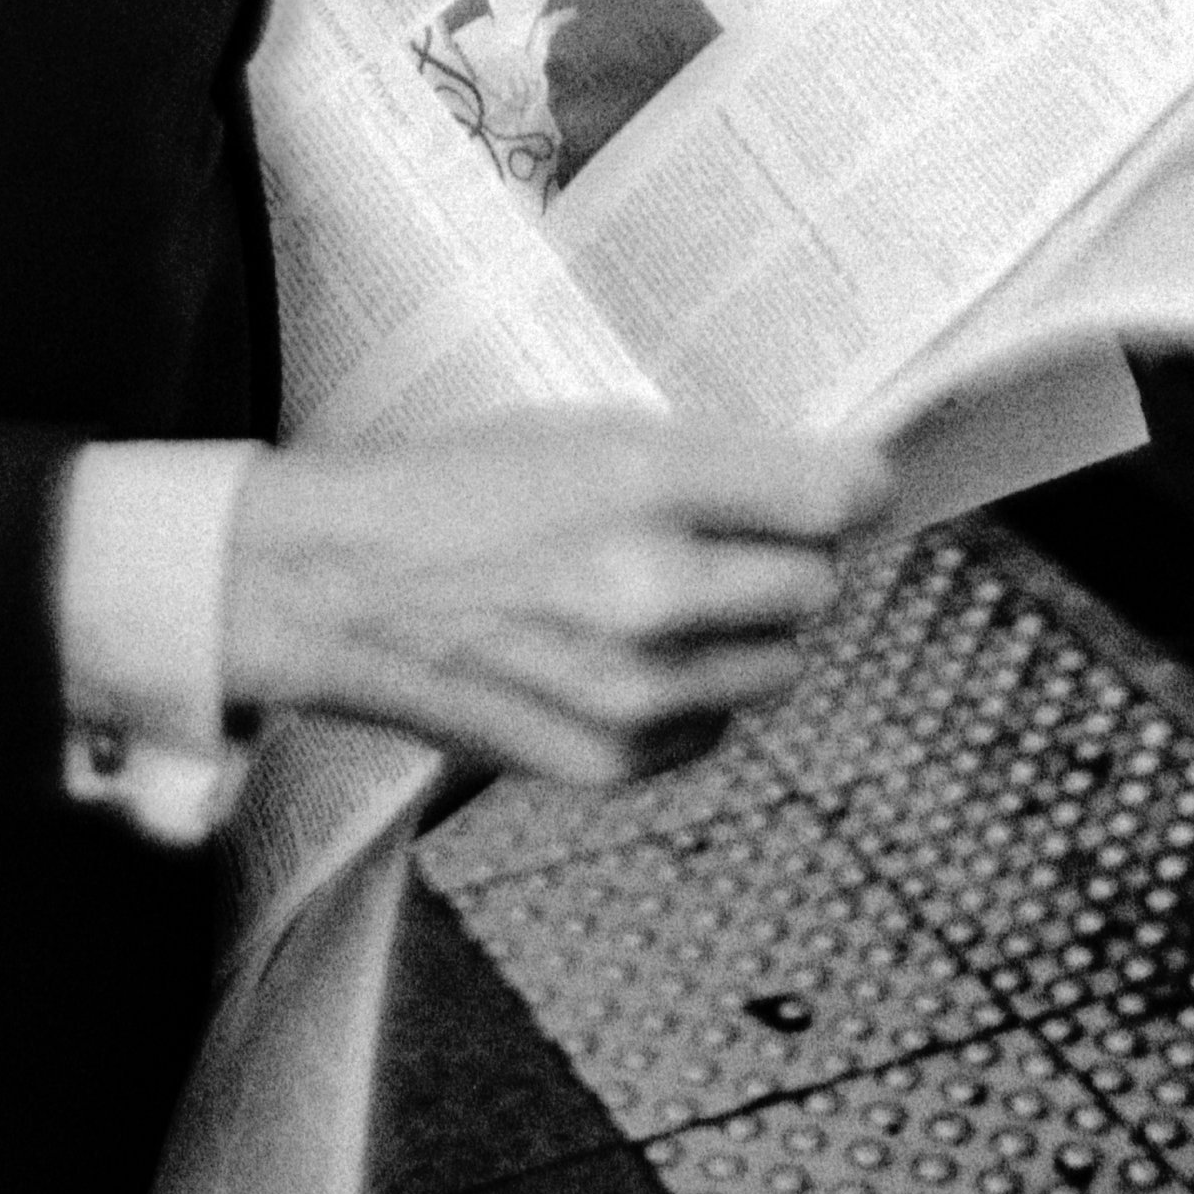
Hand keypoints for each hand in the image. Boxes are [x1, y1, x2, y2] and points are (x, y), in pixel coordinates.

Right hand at [221, 410, 893, 783]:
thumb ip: (712, 465)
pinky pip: (716, 729)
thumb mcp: (585, 432)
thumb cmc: (455, 491)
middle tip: (721, 541)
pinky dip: (691, 698)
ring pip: (779, 665)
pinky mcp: (612, 760)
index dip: (856, 488)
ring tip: (656, 601)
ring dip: (741, 633)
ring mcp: (635, 691)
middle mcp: (652, 592)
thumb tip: (834, 491)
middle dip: (784, 560)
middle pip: (816, 585)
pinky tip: (618, 658)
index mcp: (646, 484)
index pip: (837, 496)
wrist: (337, 587)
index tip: (851, 487)